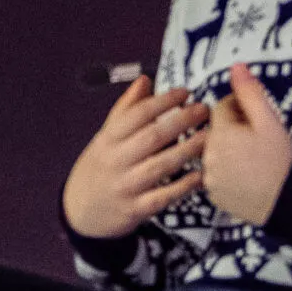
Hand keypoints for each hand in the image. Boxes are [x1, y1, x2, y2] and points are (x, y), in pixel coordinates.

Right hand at [61, 74, 208, 238]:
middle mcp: (116, 160)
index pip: (136, 115)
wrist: (81, 211)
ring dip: (187, 150)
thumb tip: (145, 80)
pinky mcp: (136, 209)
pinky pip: (163, 196)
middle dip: (180, 121)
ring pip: (161, 165)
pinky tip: (202, 176)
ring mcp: (126, 186)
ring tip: (210, 137)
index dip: (162, 101)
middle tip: (204, 110)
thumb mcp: (105, 137)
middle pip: (152, 137)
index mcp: (108, 139)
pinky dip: (183, 186)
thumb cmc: (100, 167)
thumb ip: (126, 109)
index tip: (185, 92)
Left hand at [203, 63, 291, 226]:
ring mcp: (208, 177)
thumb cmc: (281, 160)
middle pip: (217, 131)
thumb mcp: (270, 121)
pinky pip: (217, 176)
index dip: (242, 110)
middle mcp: (207, 154)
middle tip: (258, 141)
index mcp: (219, 133)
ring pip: (216, 153)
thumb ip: (250, 92)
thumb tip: (236, 66)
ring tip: (254, 160)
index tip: (258, 120)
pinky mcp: (214, 195)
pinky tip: (248, 176)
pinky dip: (229, 173)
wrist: (289, 203)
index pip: (222, 108)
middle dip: (234, 130)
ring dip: (230, 151)